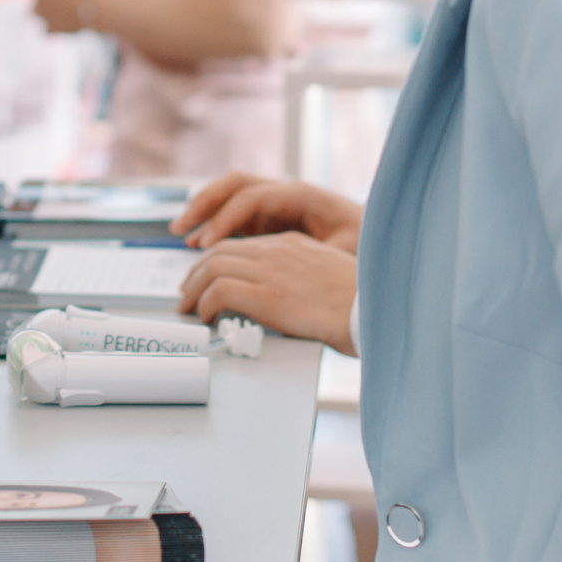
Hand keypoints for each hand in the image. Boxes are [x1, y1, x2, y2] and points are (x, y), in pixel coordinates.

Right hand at [173, 172, 363, 250]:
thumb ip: (313, 256)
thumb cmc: (366, 245)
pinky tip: (200, 243)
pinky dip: (214, 224)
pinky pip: (234, 214)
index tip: (209, 243)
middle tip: (181, 228)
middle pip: (234, 185)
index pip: (252, 197)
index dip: (227, 217)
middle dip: (204, 203)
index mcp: (301, 195)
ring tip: (181, 233)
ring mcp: (275, 204)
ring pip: (229, 196)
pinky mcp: (270, 218)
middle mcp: (284, 193)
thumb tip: (284, 268)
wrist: (379, 241)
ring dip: (203, 210)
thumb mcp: (345, 251)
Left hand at [178, 233, 356, 353]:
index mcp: (294, 244)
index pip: (242, 244)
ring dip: (194, 288)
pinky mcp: (266, 294)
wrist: (373, 312)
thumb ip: (301, 278)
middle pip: (221, 251)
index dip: (218, 260)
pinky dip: (205, 303)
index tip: (209, 276)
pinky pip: (219, 291)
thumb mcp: (328, 277)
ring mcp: (270, 270)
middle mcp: (278, 251)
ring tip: (188, 307)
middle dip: (198, 272)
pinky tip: (205, 316)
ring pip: (213, 267)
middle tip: (188, 292)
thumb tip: (284, 298)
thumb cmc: (359, 305)